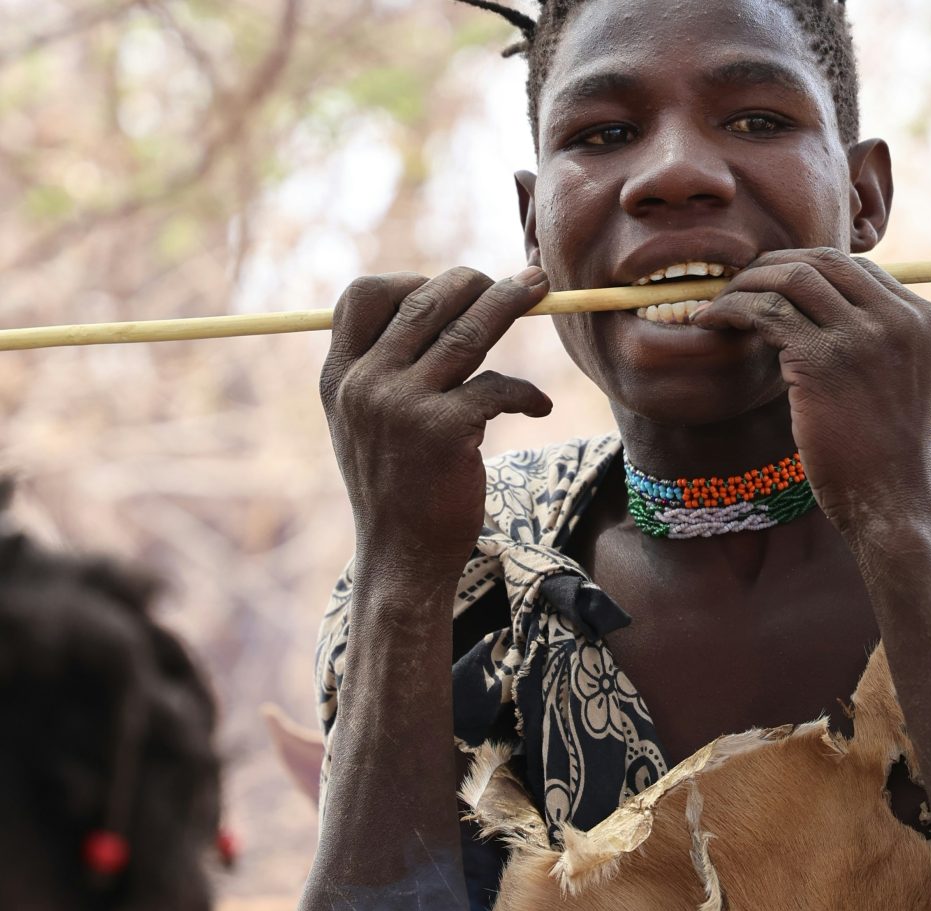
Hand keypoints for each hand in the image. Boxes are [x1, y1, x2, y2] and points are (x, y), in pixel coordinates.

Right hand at [320, 266, 552, 583]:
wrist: (402, 557)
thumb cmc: (398, 487)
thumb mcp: (369, 423)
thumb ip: (387, 370)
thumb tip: (445, 309)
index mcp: (339, 377)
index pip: (361, 297)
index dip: (408, 280)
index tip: (443, 288)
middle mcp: (363, 384)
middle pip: (425, 302)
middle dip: (476, 283)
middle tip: (515, 280)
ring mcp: (402, 406)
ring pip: (467, 331)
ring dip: (511, 302)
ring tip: (539, 288)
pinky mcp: (445, 431)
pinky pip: (498, 386)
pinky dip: (526, 393)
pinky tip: (538, 407)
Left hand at [690, 248, 930, 532]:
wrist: (891, 501)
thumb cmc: (886, 452)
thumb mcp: (901, 379)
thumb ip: (876, 338)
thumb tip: (817, 309)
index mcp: (923, 318)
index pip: (856, 267)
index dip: (806, 267)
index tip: (772, 282)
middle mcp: (899, 318)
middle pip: (823, 261)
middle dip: (773, 265)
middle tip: (738, 283)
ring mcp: (864, 337)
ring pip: (791, 278)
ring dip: (747, 284)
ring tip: (719, 303)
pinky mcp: (824, 360)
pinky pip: (767, 312)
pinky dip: (733, 309)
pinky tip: (712, 321)